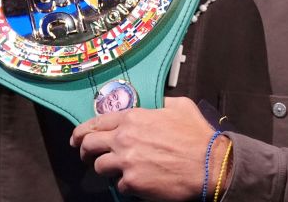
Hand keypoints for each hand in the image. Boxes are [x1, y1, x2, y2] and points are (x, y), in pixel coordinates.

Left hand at [71, 97, 230, 200]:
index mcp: (134, 117)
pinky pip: (118, 185)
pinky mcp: (132, 183)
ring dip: (106, 168)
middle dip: (84, 150)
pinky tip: (139, 180)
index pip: (97, 122)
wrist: (209, 163)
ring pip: (99, 167)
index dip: (83, 131)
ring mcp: (126, 162)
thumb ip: (160, 103)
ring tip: (118, 169)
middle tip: (88, 155)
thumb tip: (155, 105)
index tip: (78, 137)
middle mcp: (125, 138)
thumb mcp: (180, 106)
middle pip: (89, 144)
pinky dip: (126, 184)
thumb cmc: (197, 135)